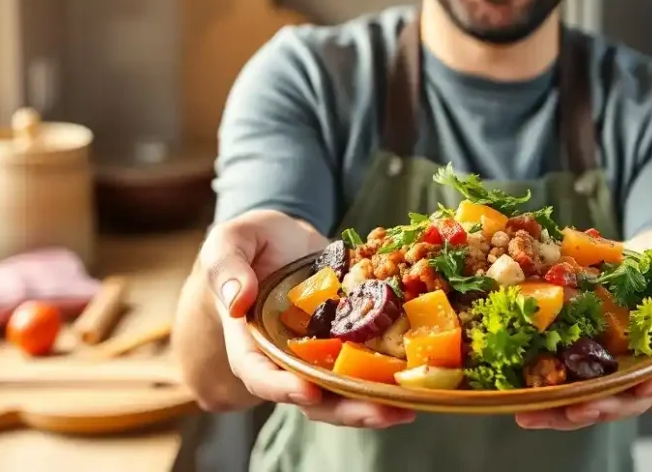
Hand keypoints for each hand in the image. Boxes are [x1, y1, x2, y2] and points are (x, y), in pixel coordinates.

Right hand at [200, 211, 416, 428]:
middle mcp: (288, 357)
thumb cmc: (249, 244)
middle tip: (381, 412)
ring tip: (409, 405)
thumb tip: (238, 299)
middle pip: (312, 396)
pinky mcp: (351, 339)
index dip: (282, 387)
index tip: (308, 391)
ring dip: (376, 401)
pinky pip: (371, 360)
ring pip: (346, 389)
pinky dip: (394, 371)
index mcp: (252, 341)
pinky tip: (424, 375)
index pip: (259, 374)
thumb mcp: (229, 243)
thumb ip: (227, 267)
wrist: (282, 239)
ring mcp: (322, 352)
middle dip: (346, 409)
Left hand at [515, 213, 651, 429]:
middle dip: (609, 404)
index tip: (650, 386)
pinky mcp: (600, 351)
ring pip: (602, 395)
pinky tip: (522, 399)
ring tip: (536, 414)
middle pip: (638, 392)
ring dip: (569, 409)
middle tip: (579, 409)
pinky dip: (552, 390)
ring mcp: (629, 359)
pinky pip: (578, 377)